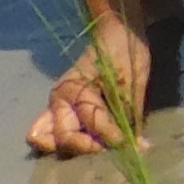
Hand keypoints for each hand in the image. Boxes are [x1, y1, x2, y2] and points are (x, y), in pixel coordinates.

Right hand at [28, 29, 151, 159]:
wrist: (116, 35)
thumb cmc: (123, 53)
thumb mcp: (131, 78)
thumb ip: (130, 111)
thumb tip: (136, 142)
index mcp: (73, 87)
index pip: (92, 120)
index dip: (112, 135)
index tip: (131, 143)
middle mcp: (58, 101)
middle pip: (64, 138)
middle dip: (89, 147)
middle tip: (111, 146)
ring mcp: (55, 109)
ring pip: (48, 141)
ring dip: (72, 149)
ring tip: (98, 146)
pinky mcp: (60, 115)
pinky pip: (49, 136)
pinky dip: (64, 145)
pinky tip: (88, 146)